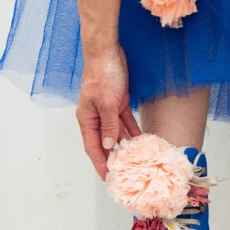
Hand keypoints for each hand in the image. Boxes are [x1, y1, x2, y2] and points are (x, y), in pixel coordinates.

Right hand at [76, 44, 141, 179]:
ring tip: (136, 162)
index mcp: (87, 119)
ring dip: (125, 147)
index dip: (100, 163)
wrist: (107, 52)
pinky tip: (143, 142)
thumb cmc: (102, 75)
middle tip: (125, 174)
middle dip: (113, 159)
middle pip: (105, 144)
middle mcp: (96, 118)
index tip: (108, 178)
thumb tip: (109, 146)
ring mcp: (107, 111)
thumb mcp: (107, 103)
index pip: (93, 147)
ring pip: (117, 135)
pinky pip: (126, 123)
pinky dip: (133, 132)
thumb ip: (109, 126)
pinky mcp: (118, 103)